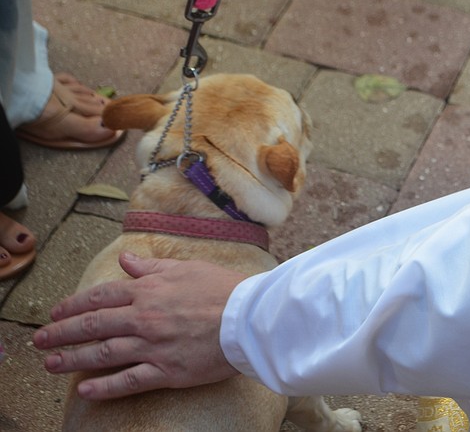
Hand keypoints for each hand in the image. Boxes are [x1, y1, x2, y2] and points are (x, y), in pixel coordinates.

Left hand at [33, 252, 246, 399]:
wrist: (249, 317)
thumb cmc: (224, 289)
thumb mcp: (187, 268)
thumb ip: (153, 267)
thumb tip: (126, 259)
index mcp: (149, 291)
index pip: (101, 296)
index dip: (74, 305)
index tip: (56, 313)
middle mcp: (144, 318)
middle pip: (93, 325)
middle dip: (61, 333)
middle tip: (39, 340)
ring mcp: (153, 346)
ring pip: (102, 354)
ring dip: (72, 359)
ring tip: (51, 363)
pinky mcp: (167, 371)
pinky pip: (129, 381)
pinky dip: (104, 388)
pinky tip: (85, 391)